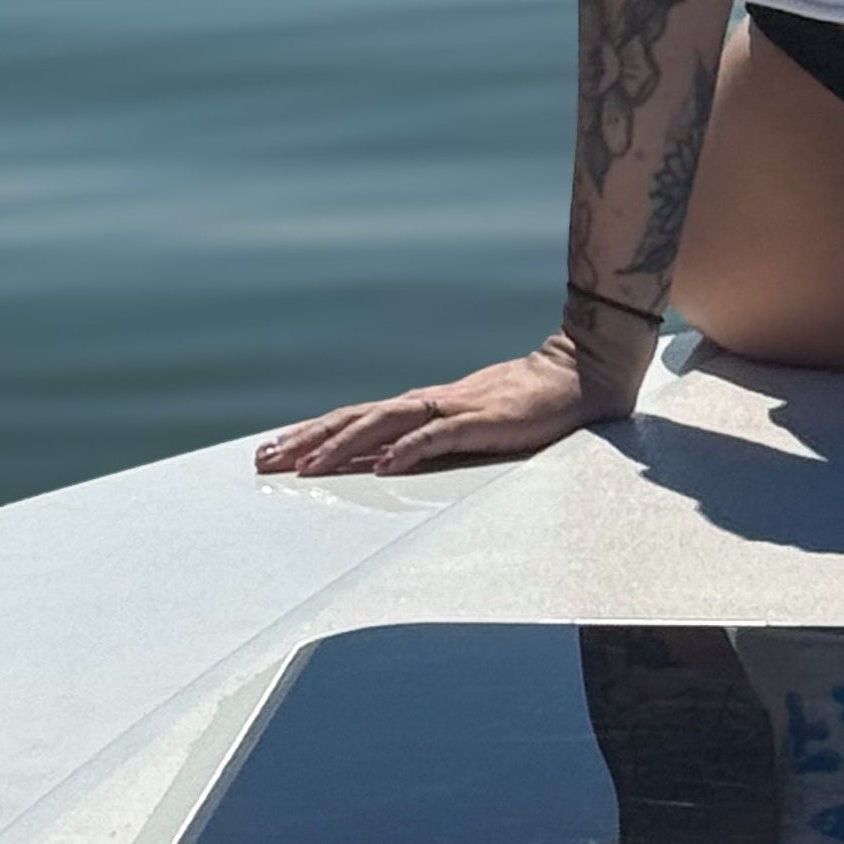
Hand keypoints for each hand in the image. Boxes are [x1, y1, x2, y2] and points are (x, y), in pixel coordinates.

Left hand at [253, 329, 646, 480]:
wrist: (581, 374)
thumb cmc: (527, 403)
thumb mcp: (469, 424)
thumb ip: (431, 439)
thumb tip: (382, 463)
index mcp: (422, 406)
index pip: (353, 419)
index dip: (310, 435)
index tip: (270, 453)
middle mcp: (429, 403)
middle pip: (355, 420)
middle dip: (307, 441)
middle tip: (263, 462)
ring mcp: (455, 408)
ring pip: (385, 424)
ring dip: (343, 446)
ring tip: (307, 469)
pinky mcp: (484, 420)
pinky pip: (439, 436)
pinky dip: (408, 449)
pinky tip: (384, 465)